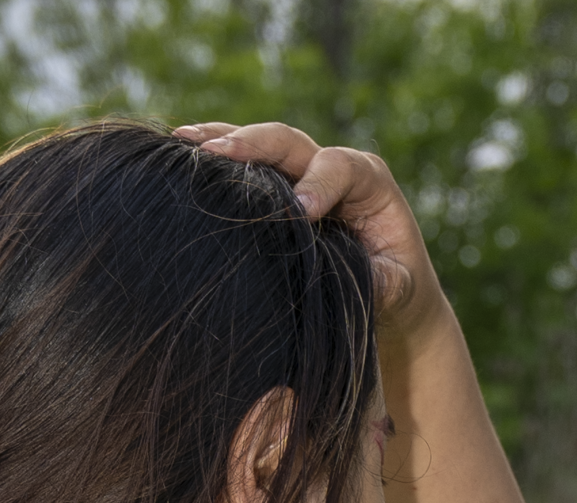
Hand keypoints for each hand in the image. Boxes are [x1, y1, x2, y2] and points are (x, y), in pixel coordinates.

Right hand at [172, 122, 449, 348]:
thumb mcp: (399, 289)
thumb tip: (366, 283)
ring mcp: (300, 175)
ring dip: (221, 139)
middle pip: (289, 142)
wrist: (387, 288)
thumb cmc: (395, 288)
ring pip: (261, 146)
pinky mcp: (276, 191)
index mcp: (367, 182)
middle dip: (252, 143)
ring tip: (181, 140)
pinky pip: (244, 167)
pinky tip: (178, 157)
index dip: (320, 183)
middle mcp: (330, 168)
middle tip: (213, 152)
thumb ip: (386, 282)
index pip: (340, 166)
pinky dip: (213, 160)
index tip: (302, 211)